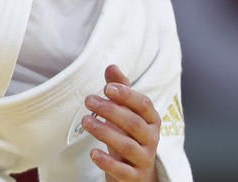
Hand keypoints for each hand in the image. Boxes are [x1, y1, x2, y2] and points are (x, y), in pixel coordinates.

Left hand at [82, 64, 160, 181]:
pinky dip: (108, 162)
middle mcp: (151, 139)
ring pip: (127, 146)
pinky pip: (123, 171)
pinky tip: (93, 153)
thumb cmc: (128, 136)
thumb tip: (112, 66)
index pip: (143, 104)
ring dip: (105, 132)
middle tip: (88, 100)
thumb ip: (119, 91)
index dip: (126, 95)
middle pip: (133, 123)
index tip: (107, 88)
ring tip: (86, 121)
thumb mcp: (125, 112)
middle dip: (110, 110)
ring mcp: (144, 159)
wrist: (136, 173)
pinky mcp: (135, 177)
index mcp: (151, 120)